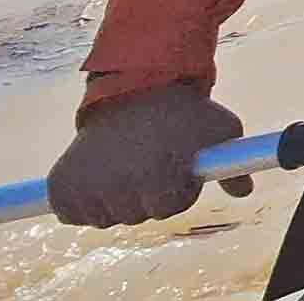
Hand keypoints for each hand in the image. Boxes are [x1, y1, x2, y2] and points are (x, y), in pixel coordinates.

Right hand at [48, 84, 249, 227]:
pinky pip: (72, 214)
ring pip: (106, 217)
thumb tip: (244, 191)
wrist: (129, 85)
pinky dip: (81, 201)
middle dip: (147, 193)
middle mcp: (117, 188)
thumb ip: (235, 164)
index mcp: (156, 180)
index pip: (169, 206)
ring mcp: (86, 187)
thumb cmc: (180, 109)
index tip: (175, 163)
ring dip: (115, 198)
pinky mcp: (59, 187)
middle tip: (149, 159)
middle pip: (137, 214)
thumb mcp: (219, 127)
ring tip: (124, 162)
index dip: (177, 186)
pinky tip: (97, 175)